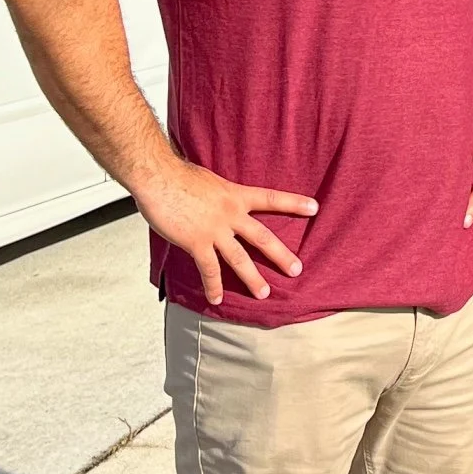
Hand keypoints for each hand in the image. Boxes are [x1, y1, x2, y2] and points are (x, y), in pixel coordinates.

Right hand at [133, 160, 316, 306]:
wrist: (158, 176)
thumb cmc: (177, 174)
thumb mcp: (209, 180)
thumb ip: (219, 194)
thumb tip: (219, 198)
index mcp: (235, 194)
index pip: (271, 198)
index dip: (294, 203)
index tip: (314, 208)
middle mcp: (230, 214)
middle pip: (262, 237)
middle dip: (281, 255)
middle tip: (297, 270)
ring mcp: (214, 230)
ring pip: (239, 259)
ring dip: (252, 278)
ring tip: (263, 294)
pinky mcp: (196, 242)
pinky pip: (208, 269)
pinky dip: (213, 286)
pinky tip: (217, 299)